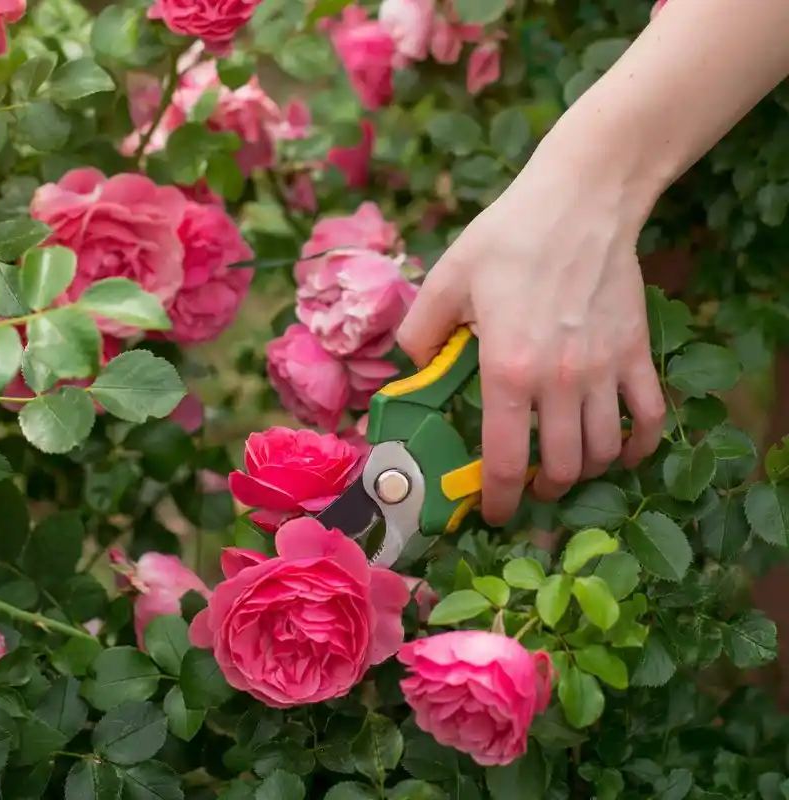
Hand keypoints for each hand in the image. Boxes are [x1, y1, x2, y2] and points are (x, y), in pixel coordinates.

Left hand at [396, 152, 665, 524]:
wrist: (582, 200)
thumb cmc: (509, 237)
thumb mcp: (446, 278)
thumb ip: (421, 331)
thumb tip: (410, 366)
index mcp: (507, 369)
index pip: (506, 461)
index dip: (498, 500)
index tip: (493, 513)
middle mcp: (560, 381)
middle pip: (561, 468)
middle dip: (540, 489)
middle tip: (525, 484)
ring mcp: (605, 370)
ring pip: (605, 452)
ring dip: (584, 471)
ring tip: (565, 467)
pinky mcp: (637, 353)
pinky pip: (651, 419)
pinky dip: (639, 446)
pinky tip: (622, 450)